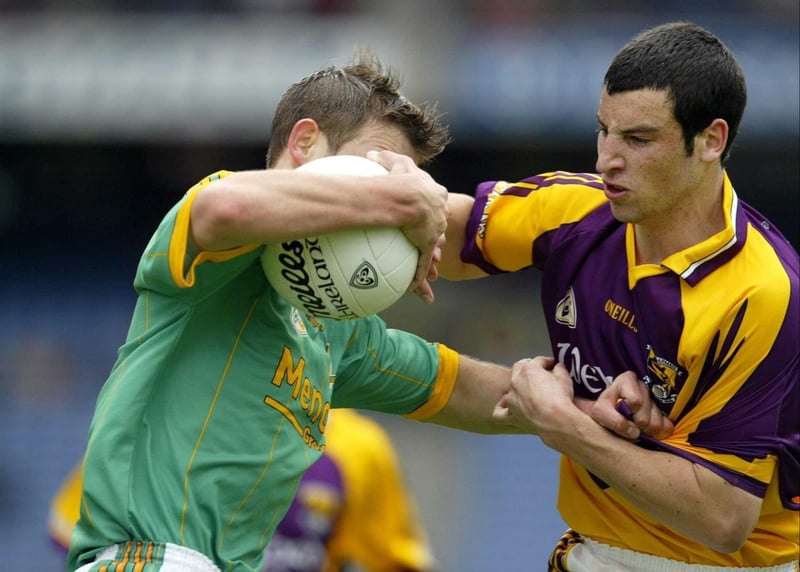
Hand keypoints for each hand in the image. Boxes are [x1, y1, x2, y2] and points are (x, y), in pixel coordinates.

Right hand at [367, 150, 447, 302]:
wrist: (406, 195)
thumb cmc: (398, 177)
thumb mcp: (394, 163)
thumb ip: (384, 158)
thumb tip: (371, 153)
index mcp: (432, 194)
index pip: (434, 202)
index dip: (431, 208)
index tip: (426, 213)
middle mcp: (437, 214)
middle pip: (438, 227)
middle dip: (436, 236)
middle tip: (434, 243)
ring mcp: (433, 231)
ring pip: (434, 250)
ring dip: (433, 263)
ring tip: (435, 274)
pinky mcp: (427, 245)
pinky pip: (423, 265)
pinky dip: (420, 278)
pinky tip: (418, 289)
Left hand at [491, 356, 580, 436]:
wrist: (556, 422)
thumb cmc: (561, 399)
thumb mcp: (565, 378)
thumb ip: (559, 369)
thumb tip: (558, 367)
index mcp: (529, 369)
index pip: (538, 361)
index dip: (547, 362)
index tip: (554, 365)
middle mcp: (516, 381)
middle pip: (520, 369)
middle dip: (530, 369)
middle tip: (541, 374)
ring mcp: (511, 398)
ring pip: (510, 388)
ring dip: (519, 386)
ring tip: (529, 390)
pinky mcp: (511, 414)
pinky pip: (500, 412)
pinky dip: (502, 408)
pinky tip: (507, 407)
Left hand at [577, 371, 673, 439]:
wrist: (608, 419)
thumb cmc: (602, 413)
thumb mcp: (599, 413)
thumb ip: (612, 420)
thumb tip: (635, 432)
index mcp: (626, 380)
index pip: (635, 401)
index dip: (625, 416)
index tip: (616, 419)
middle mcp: (643, 386)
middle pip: (644, 418)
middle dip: (633, 426)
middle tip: (625, 425)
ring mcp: (656, 399)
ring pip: (656, 424)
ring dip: (644, 431)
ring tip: (634, 427)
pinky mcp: (666, 412)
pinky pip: (667, 427)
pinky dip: (657, 433)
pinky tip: (647, 430)